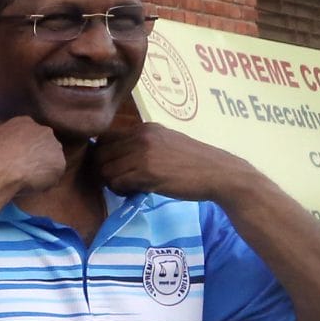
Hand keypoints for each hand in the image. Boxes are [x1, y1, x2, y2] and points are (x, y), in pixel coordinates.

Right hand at [0, 114, 68, 200]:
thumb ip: (7, 138)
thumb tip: (9, 147)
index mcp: (25, 121)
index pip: (29, 133)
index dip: (24, 146)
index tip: (17, 156)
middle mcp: (44, 130)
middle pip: (44, 144)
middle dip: (36, 154)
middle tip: (24, 168)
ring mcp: (54, 147)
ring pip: (50, 159)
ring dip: (42, 168)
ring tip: (28, 180)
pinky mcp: (59, 164)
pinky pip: (53, 175)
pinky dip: (44, 182)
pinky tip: (32, 186)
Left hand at [92, 117, 264, 204]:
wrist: (219, 173)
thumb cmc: (193, 163)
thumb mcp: (166, 144)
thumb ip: (141, 146)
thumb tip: (111, 157)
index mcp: (144, 128)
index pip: (104, 138)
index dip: (103, 156)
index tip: (114, 168)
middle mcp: (141, 136)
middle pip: (100, 154)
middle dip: (104, 171)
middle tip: (119, 181)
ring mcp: (143, 153)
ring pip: (105, 170)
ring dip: (112, 183)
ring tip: (128, 187)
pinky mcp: (147, 172)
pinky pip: (117, 183)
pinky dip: (121, 191)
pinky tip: (135, 192)